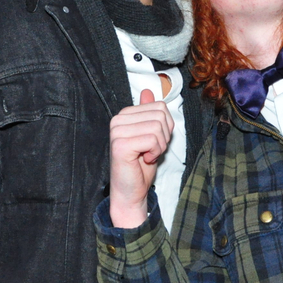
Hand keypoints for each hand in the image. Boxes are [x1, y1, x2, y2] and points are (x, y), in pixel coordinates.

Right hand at [108, 89, 174, 227]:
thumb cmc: (141, 166)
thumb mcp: (151, 135)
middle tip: (151, 150)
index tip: (153, 142)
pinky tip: (143, 160)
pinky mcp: (120, 144)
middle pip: (161, 115)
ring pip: (158, 127)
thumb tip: (147, 91)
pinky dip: (155, 152)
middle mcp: (118, 119)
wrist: (132, 191)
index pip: (160, 106)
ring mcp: (117, 131)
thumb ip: (149, 114)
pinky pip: (152, 140)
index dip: (166, 127)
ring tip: (147, 155)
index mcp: (125, 114)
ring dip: (159, 146)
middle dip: (164, 136)